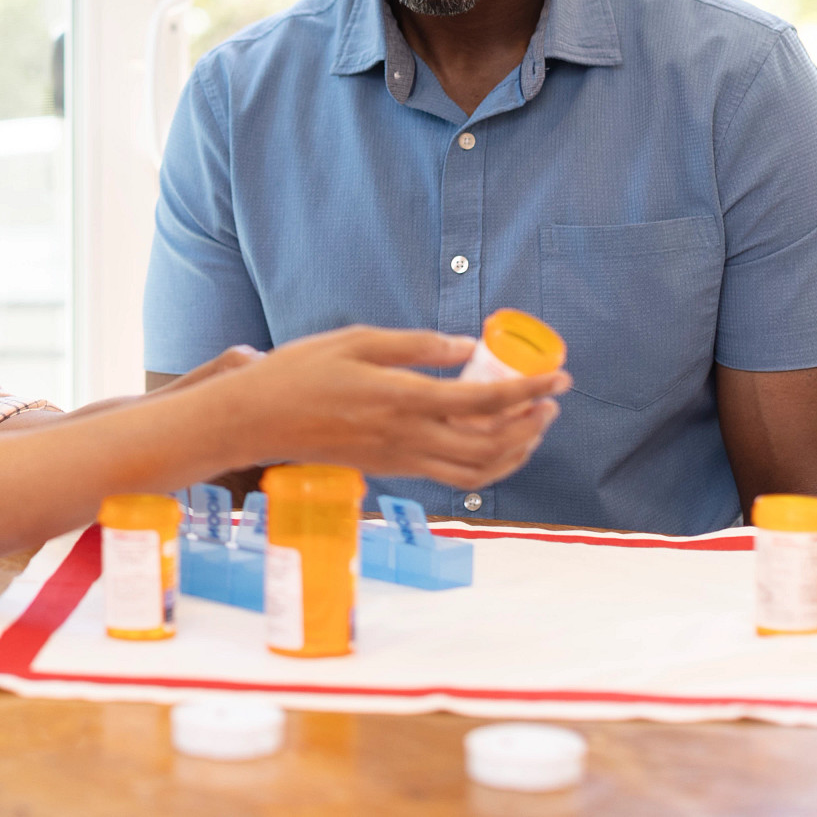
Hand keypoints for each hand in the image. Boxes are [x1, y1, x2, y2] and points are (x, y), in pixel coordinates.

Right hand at [216, 325, 568, 489]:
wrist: (256, 420)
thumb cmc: (300, 372)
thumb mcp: (357, 340)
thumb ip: (416, 345)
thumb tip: (467, 347)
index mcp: (403, 399)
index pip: (485, 401)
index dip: (530, 392)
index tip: (560, 378)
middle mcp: (407, 437)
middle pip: (491, 446)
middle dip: (531, 426)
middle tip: (551, 402)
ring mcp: (399, 459)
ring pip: (476, 471)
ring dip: (514, 452)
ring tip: (531, 426)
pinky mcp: (390, 469)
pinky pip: (452, 476)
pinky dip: (485, 464)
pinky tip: (491, 441)